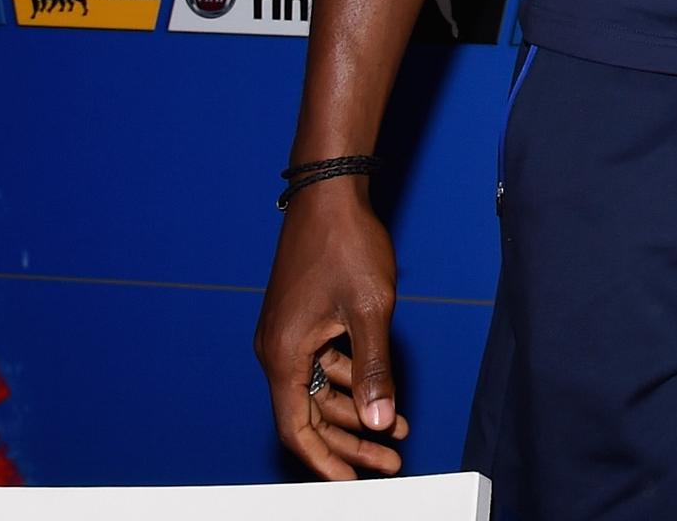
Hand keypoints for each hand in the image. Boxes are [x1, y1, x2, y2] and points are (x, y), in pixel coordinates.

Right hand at [255, 183, 410, 477]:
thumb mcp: (370, 312)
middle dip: (350, 442)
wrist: (329, 193)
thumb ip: (374, 371)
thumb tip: (380, 422)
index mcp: (283, 355)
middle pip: (310, 415)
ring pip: (321, 391)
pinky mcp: (303, 321)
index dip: (325, 460)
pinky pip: (325, 364)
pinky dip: (353, 380)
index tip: (352, 483)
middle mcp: (278, 350)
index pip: (297, 428)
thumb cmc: (344, 245)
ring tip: (399, 430)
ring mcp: (289, 335)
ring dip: (357, 411)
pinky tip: (385, 391)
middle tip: (389, 462)